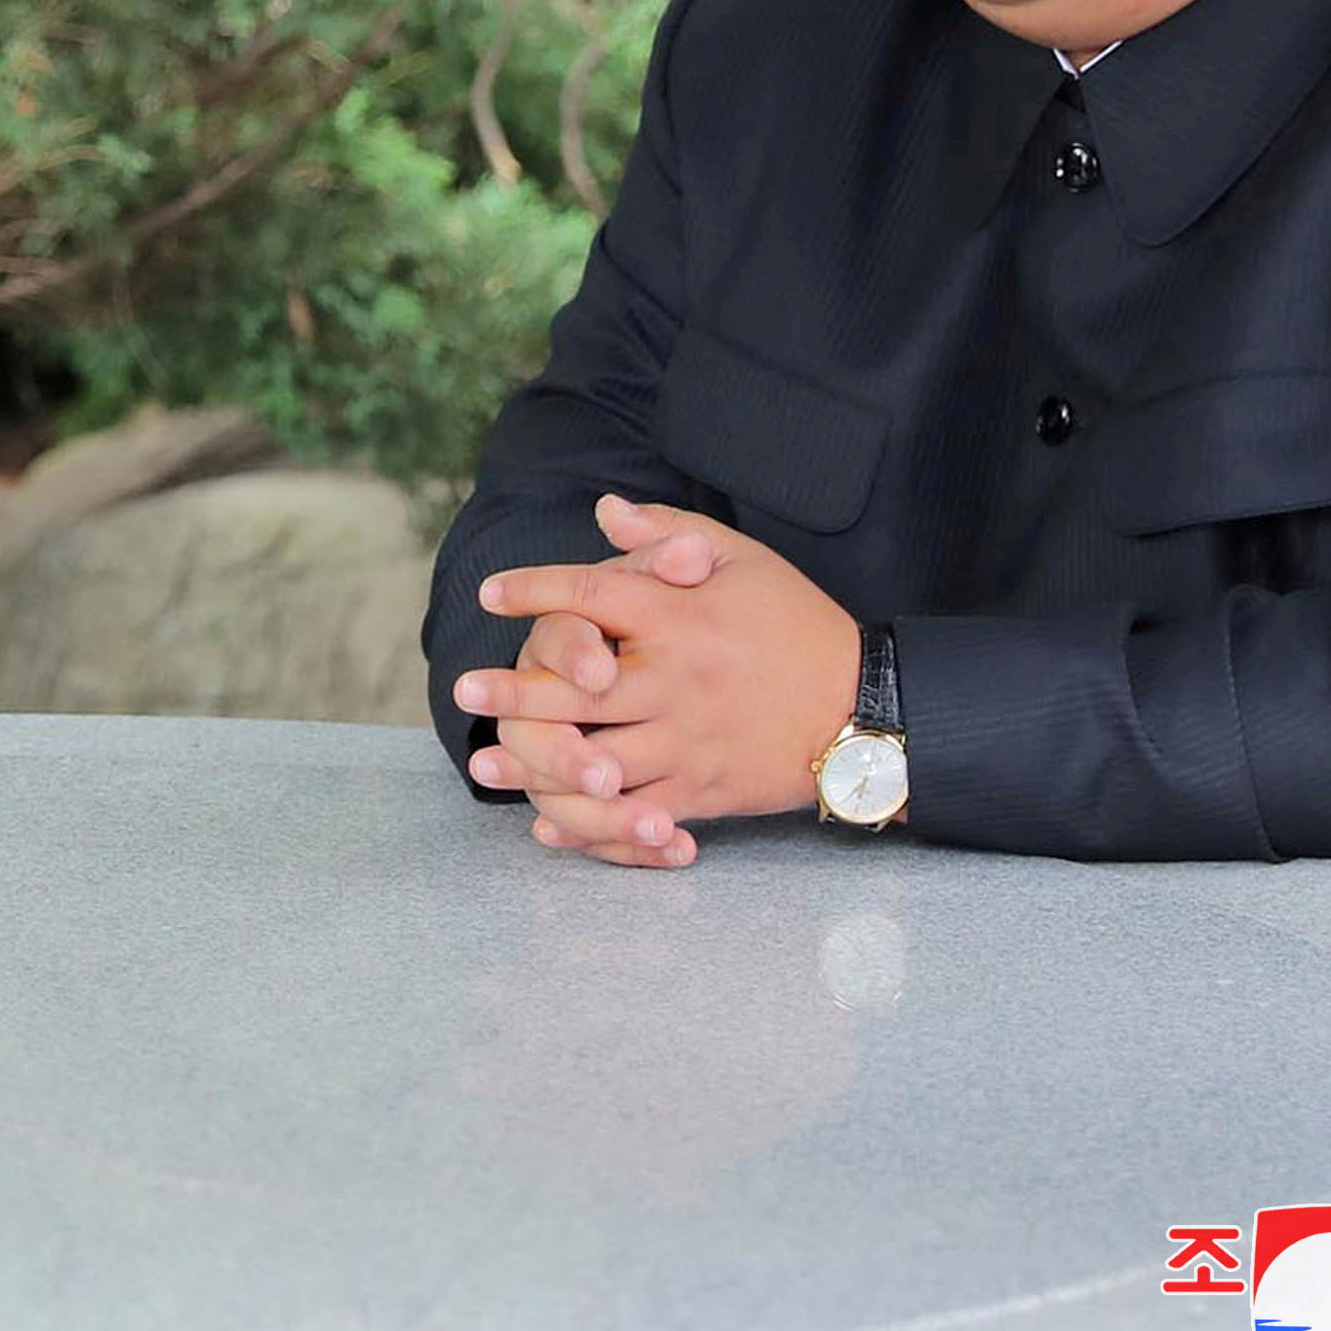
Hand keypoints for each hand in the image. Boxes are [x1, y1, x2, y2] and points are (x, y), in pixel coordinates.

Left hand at [475, 495, 861, 846]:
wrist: (867, 707)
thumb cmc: (797, 623)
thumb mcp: (744, 559)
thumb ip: (668, 532)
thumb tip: (604, 508)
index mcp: (679, 617)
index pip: (593, 594)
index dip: (536, 590)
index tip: (490, 593)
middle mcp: (675, 679)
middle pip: (579, 686)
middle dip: (515, 688)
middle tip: (463, 689)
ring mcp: (688, 739)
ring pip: (597, 757)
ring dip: (536, 760)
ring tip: (485, 759)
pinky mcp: (705, 790)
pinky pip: (636, 812)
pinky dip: (590, 822)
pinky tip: (547, 817)